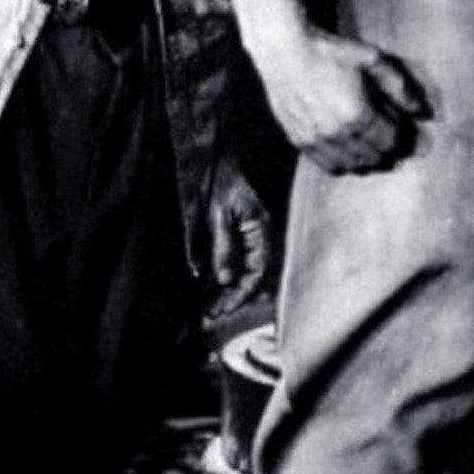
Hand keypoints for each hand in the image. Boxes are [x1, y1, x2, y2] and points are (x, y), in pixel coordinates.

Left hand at [204, 159, 271, 316]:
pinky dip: (224, 276)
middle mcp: (259, 236)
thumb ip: (224, 247)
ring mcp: (249, 236)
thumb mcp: (218, 216)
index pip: (258, 270)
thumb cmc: (220, 183)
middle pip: (252, 275)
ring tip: (211, 307)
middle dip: (235, 296)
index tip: (226, 307)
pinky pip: (235, 261)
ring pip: (243, 270)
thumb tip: (226, 279)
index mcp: (261, 230)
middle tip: (215, 313)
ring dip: (229, 290)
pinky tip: (211, 289)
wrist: (215, 160)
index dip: (243, 291)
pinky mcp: (237, 235)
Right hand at [252, 26, 427, 174]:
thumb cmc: (329, 51)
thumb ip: (400, 87)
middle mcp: (337, 134)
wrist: (283, 50)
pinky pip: (326, 165)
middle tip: (398, 147)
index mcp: (358, 116)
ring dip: (368, 163)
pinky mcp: (299, 140)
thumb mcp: (372, 60)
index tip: (413, 138)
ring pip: (350, 166)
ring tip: (377, 153)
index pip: (391, 142)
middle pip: (373, 158)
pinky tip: (350, 157)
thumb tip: (423, 112)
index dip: (405, 142)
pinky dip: (343, 165)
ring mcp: (315, 140)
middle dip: (390, 154)